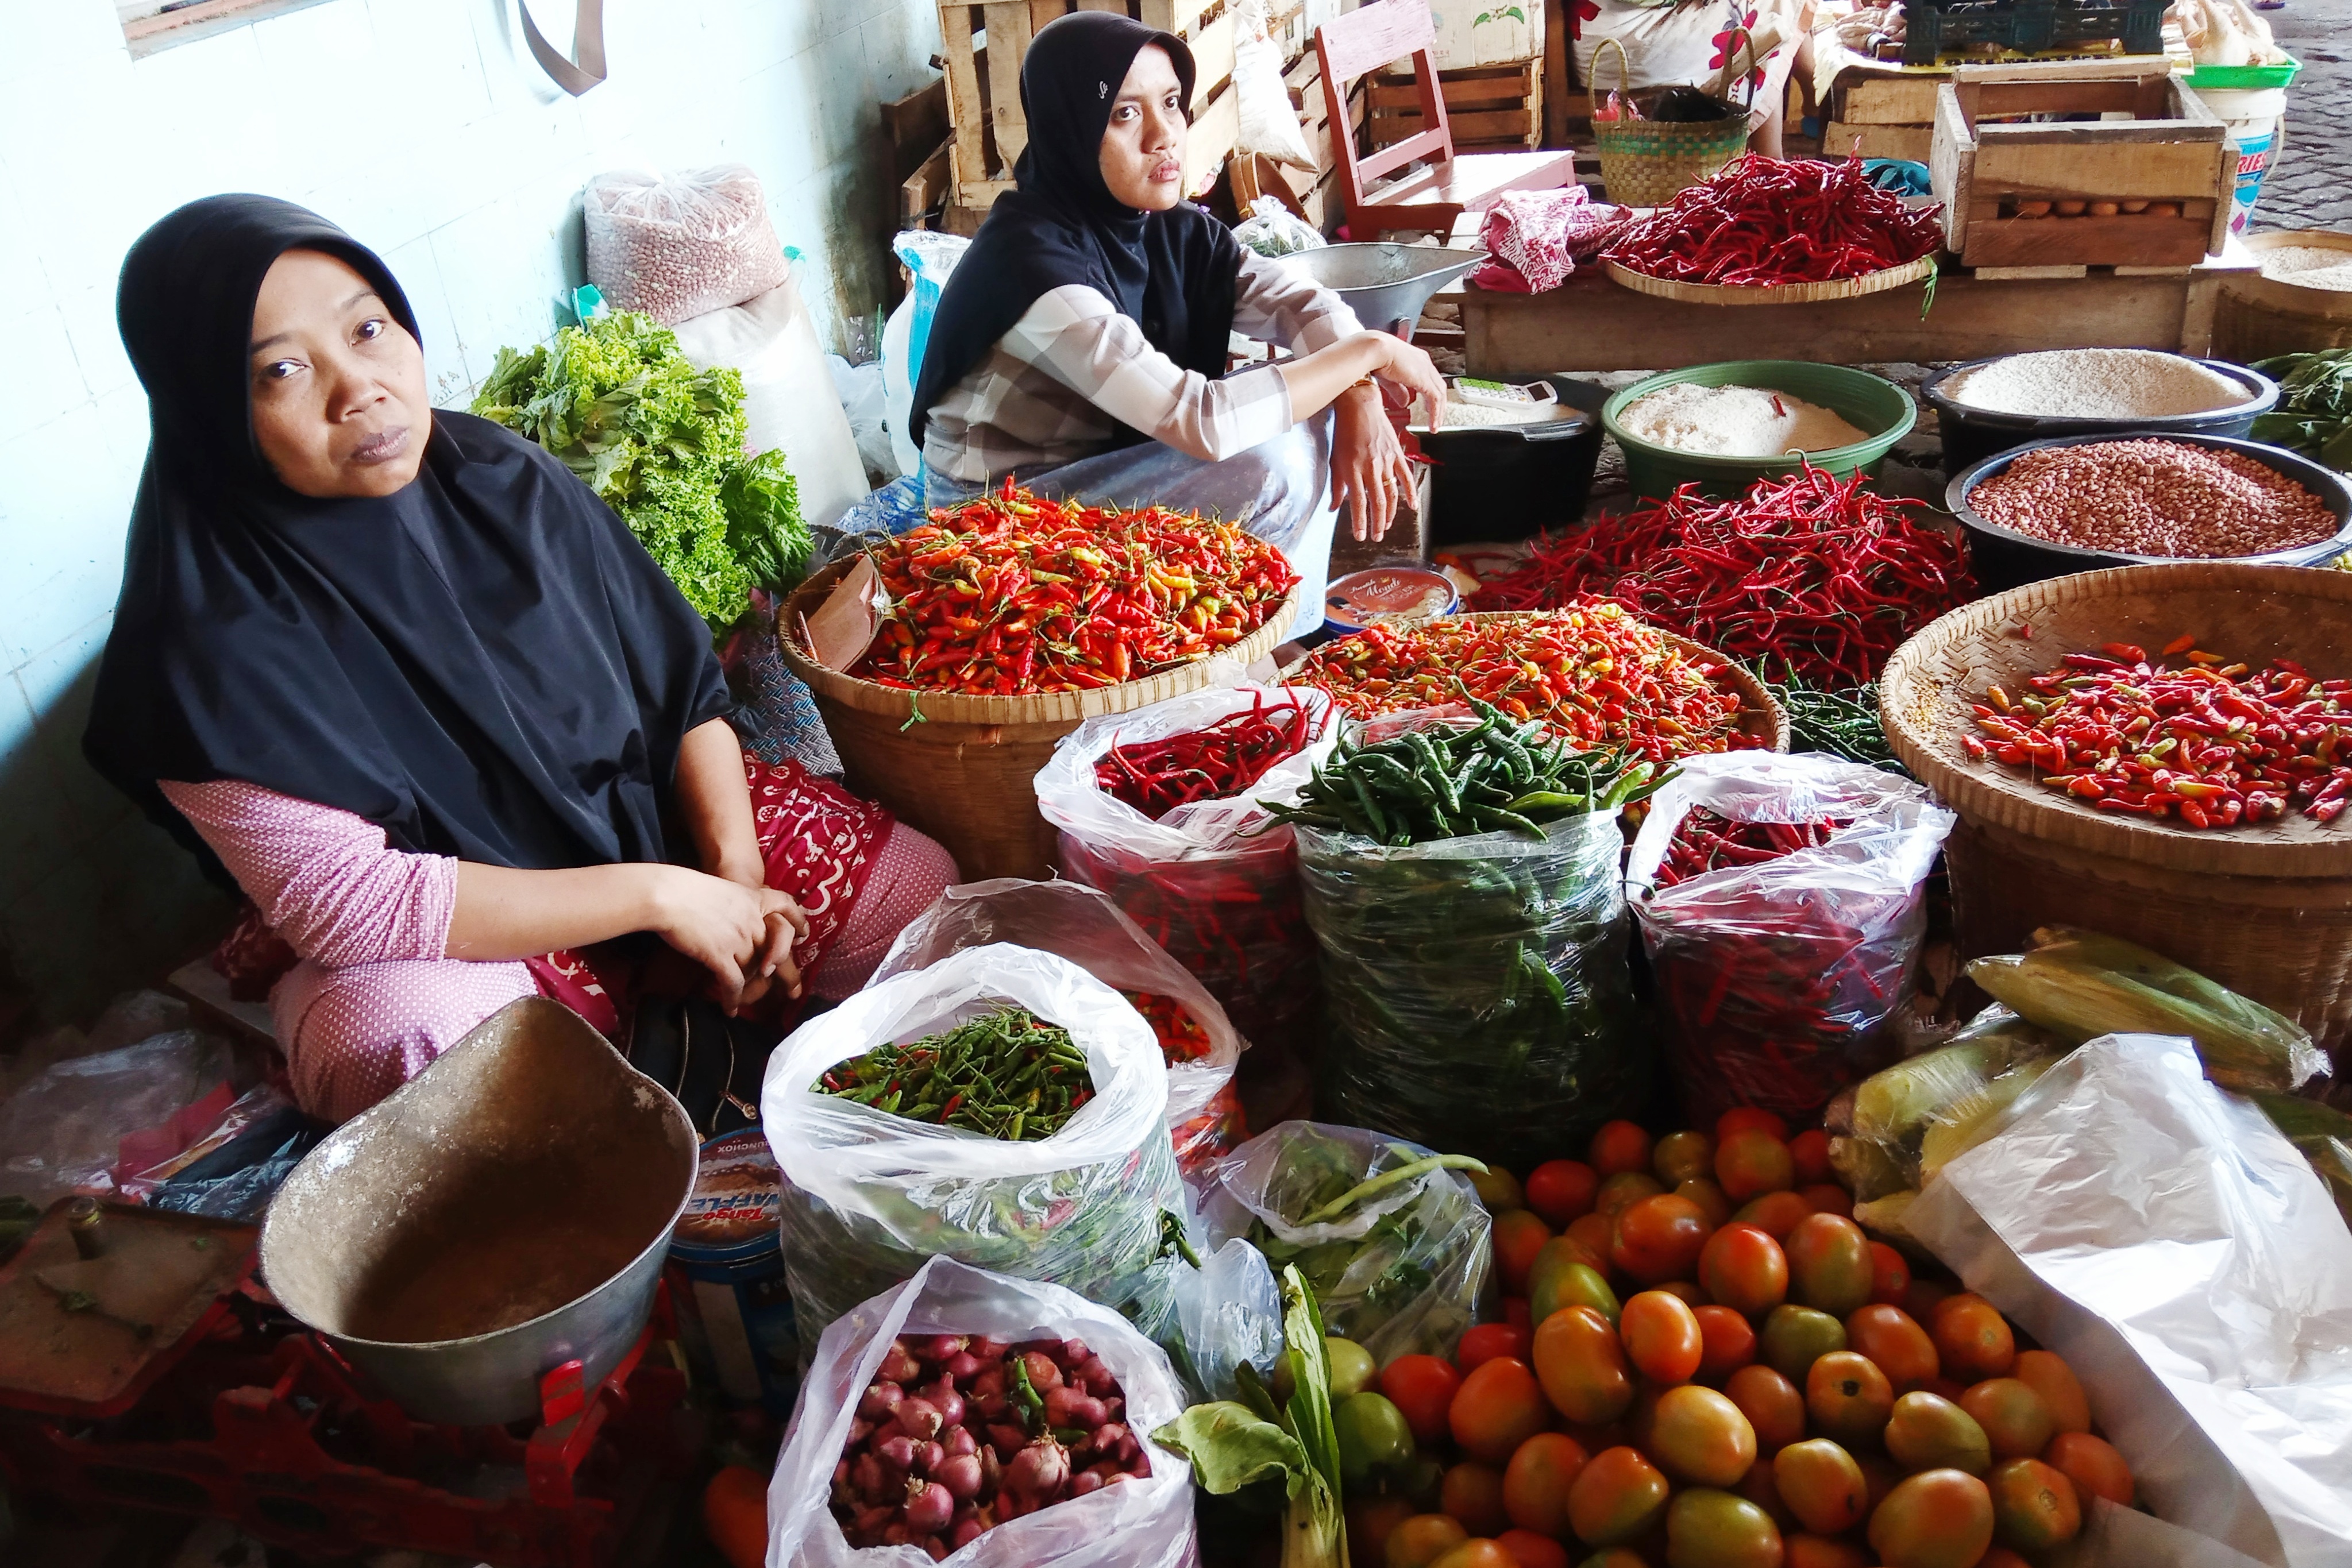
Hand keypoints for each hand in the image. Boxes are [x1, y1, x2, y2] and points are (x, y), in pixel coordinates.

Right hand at [648, 868, 808, 1013]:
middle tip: (793, 992)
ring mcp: (740, 939)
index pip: (786, 906)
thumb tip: (729, 918)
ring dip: (752, 990)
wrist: (668, 895)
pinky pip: (734, 984)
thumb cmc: (685, 889)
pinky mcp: (722, 956)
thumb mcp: (720, 890)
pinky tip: (730, 1009)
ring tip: (748, 1002)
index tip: (802, 935)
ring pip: (756, 971)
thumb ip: (734, 905)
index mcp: (754, 899)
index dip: (797, 921)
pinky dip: (733, 999)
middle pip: (778, 950)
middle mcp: (754, 920)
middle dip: (787, 974)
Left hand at [1331, 385, 1418, 542]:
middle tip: (1376, 537)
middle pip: (1377, 502)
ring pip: (1391, 493)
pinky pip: (1406, 476)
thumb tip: (1333, 508)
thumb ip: (1336, 486)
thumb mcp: (1334, 459)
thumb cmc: (1344, 432)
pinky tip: (1412, 506)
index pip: (1358, 502)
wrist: (1359, 405)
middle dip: (1377, 523)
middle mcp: (1371, 466)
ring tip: (1386, 526)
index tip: (1360, 537)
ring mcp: (1386, 460)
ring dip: (1390, 513)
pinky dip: (1410, 492)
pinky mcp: (1397, 453)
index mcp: (1352, 468)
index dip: (1360, 522)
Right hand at [1363, 332, 1446, 428]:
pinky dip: (1435, 413)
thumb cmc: (1376, 358)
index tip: (1429, 407)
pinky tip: (1432, 423)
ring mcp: (1426, 370)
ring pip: (1440, 394)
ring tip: (1435, 425)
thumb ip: (1399, 391)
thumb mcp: (1390, 378)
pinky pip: (1435, 400)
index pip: (1430, 379)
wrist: (1374, 351)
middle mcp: (1424, 363)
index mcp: (1417, 359)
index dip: (1431, 395)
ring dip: (1439, 411)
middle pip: (1439, 387)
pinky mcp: (1424, 379)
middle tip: (1437, 418)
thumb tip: (1405, 402)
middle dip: (1439, 405)